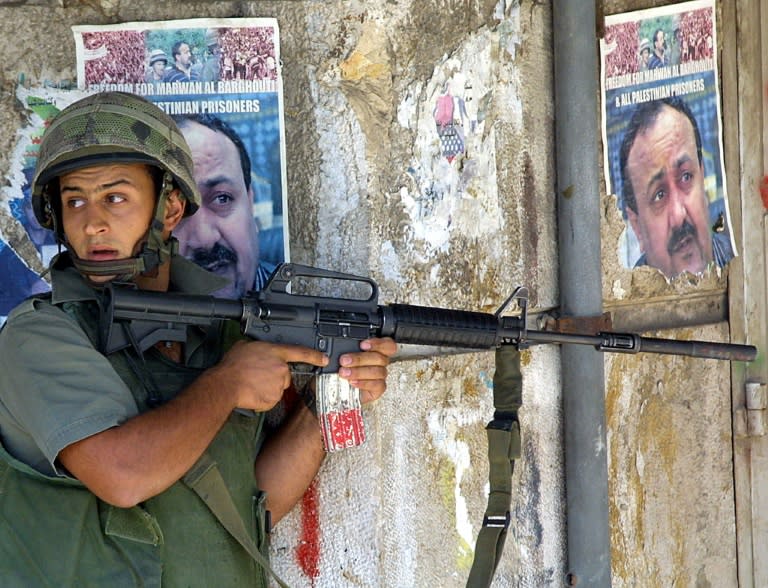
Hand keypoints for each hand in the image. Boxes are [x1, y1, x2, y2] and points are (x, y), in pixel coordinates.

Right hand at [212, 340, 327, 410]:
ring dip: (268, 387)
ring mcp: (279, 385)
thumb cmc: (232, 366)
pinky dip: (264, 398)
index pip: (301, 352)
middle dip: (275, 376)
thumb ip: (259, 349)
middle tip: (258, 376)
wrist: (226, 385)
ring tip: (252, 384)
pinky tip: (253, 393)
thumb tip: (258, 351)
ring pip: (278, 388)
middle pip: (285, 374)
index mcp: (275, 353)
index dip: (315, 356)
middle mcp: (281, 368)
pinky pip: (272, 399)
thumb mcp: (245, 346)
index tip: (324, 359)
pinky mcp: (274, 399)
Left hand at [337, 337, 396, 403]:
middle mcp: (380, 363)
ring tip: (345, 373)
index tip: (362, 345)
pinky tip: (353, 382)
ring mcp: (380, 376)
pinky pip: (377, 385)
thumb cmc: (347, 370)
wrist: (345, 390)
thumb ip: (345, 352)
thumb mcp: (345, 358)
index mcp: (376, 351)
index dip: (378, 344)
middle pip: (380, 358)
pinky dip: (364, 383)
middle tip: (344, 360)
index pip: (387, 345)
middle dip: (360, 359)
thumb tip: (336, 353)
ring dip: (359, 372)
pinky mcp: (379, 388)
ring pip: (378, 371)